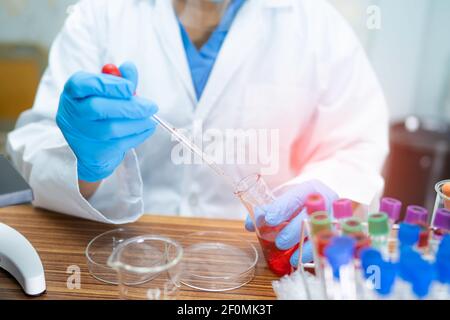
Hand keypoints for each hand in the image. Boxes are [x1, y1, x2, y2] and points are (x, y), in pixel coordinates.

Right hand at [56, 62, 157, 181]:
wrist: (92, 145)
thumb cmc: (101, 110)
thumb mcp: (108, 91)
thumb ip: (120, 79)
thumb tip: (129, 68)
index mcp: (73, 92)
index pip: (84, 84)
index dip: (109, 85)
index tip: (131, 87)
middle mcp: (72, 113)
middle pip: (97, 108)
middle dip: (129, 107)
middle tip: (151, 106)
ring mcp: (81, 134)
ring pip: (110, 129)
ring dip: (137, 123)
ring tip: (151, 119)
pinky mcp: (93, 153)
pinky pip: (119, 144)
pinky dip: (138, 135)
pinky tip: (147, 128)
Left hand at [245, 180, 337, 266]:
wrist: (321, 198)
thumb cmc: (298, 198)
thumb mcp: (282, 197)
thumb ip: (266, 208)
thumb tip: (250, 224)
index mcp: (311, 187)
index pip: (296, 196)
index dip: (282, 208)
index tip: (270, 219)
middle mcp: (326, 201)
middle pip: (310, 215)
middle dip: (293, 230)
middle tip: (280, 242)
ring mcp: (334, 216)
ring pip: (322, 232)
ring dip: (305, 247)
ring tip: (291, 258)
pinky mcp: (337, 231)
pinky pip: (327, 245)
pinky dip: (312, 254)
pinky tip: (301, 261)